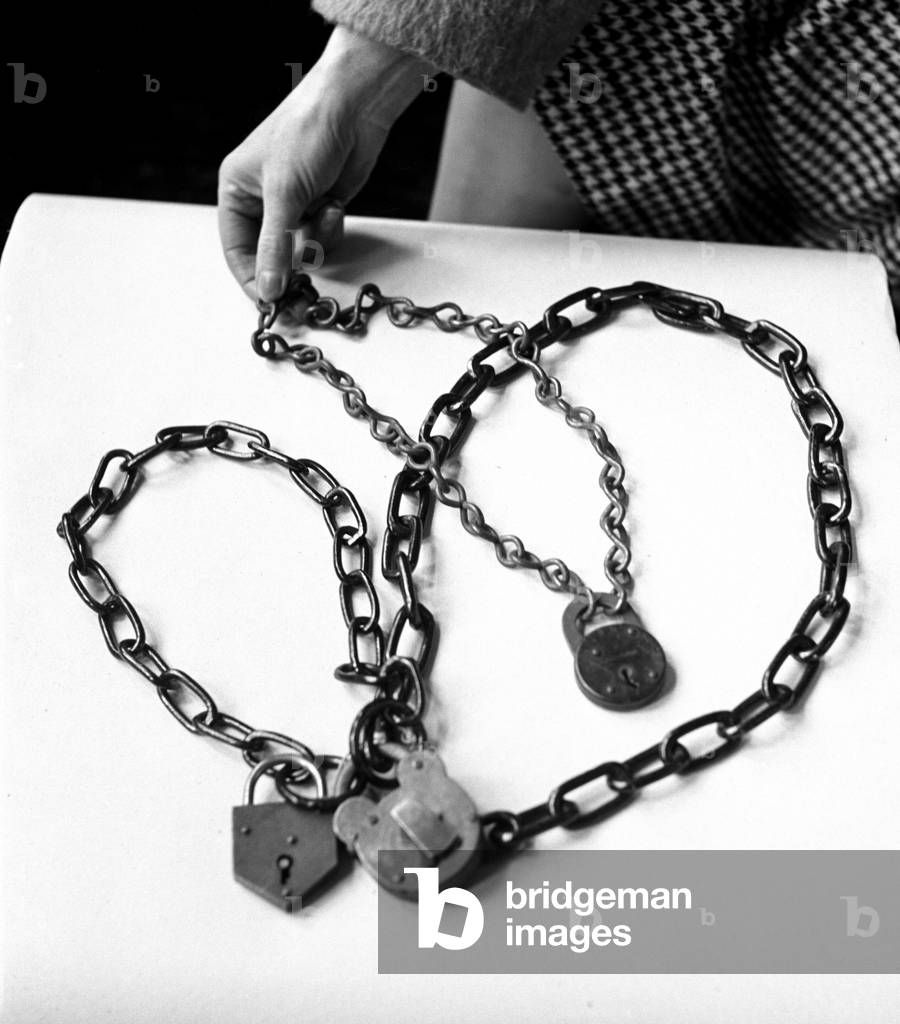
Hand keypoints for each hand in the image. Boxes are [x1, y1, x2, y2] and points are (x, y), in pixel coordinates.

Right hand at [218, 26, 430, 301]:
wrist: (355, 107)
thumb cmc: (308, 131)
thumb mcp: (284, 194)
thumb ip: (274, 247)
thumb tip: (269, 289)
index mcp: (237, 191)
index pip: (237, 251)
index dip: (253, 281)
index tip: (273, 306)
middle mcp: (262, 201)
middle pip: (269, 258)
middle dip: (290, 273)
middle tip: (304, 302)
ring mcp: (295, 206)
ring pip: (300, 252)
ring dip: (316, 241)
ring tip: (324, 212)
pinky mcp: (322, 206)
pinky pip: (323, 239)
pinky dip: (331, 228)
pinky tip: (336, 202)